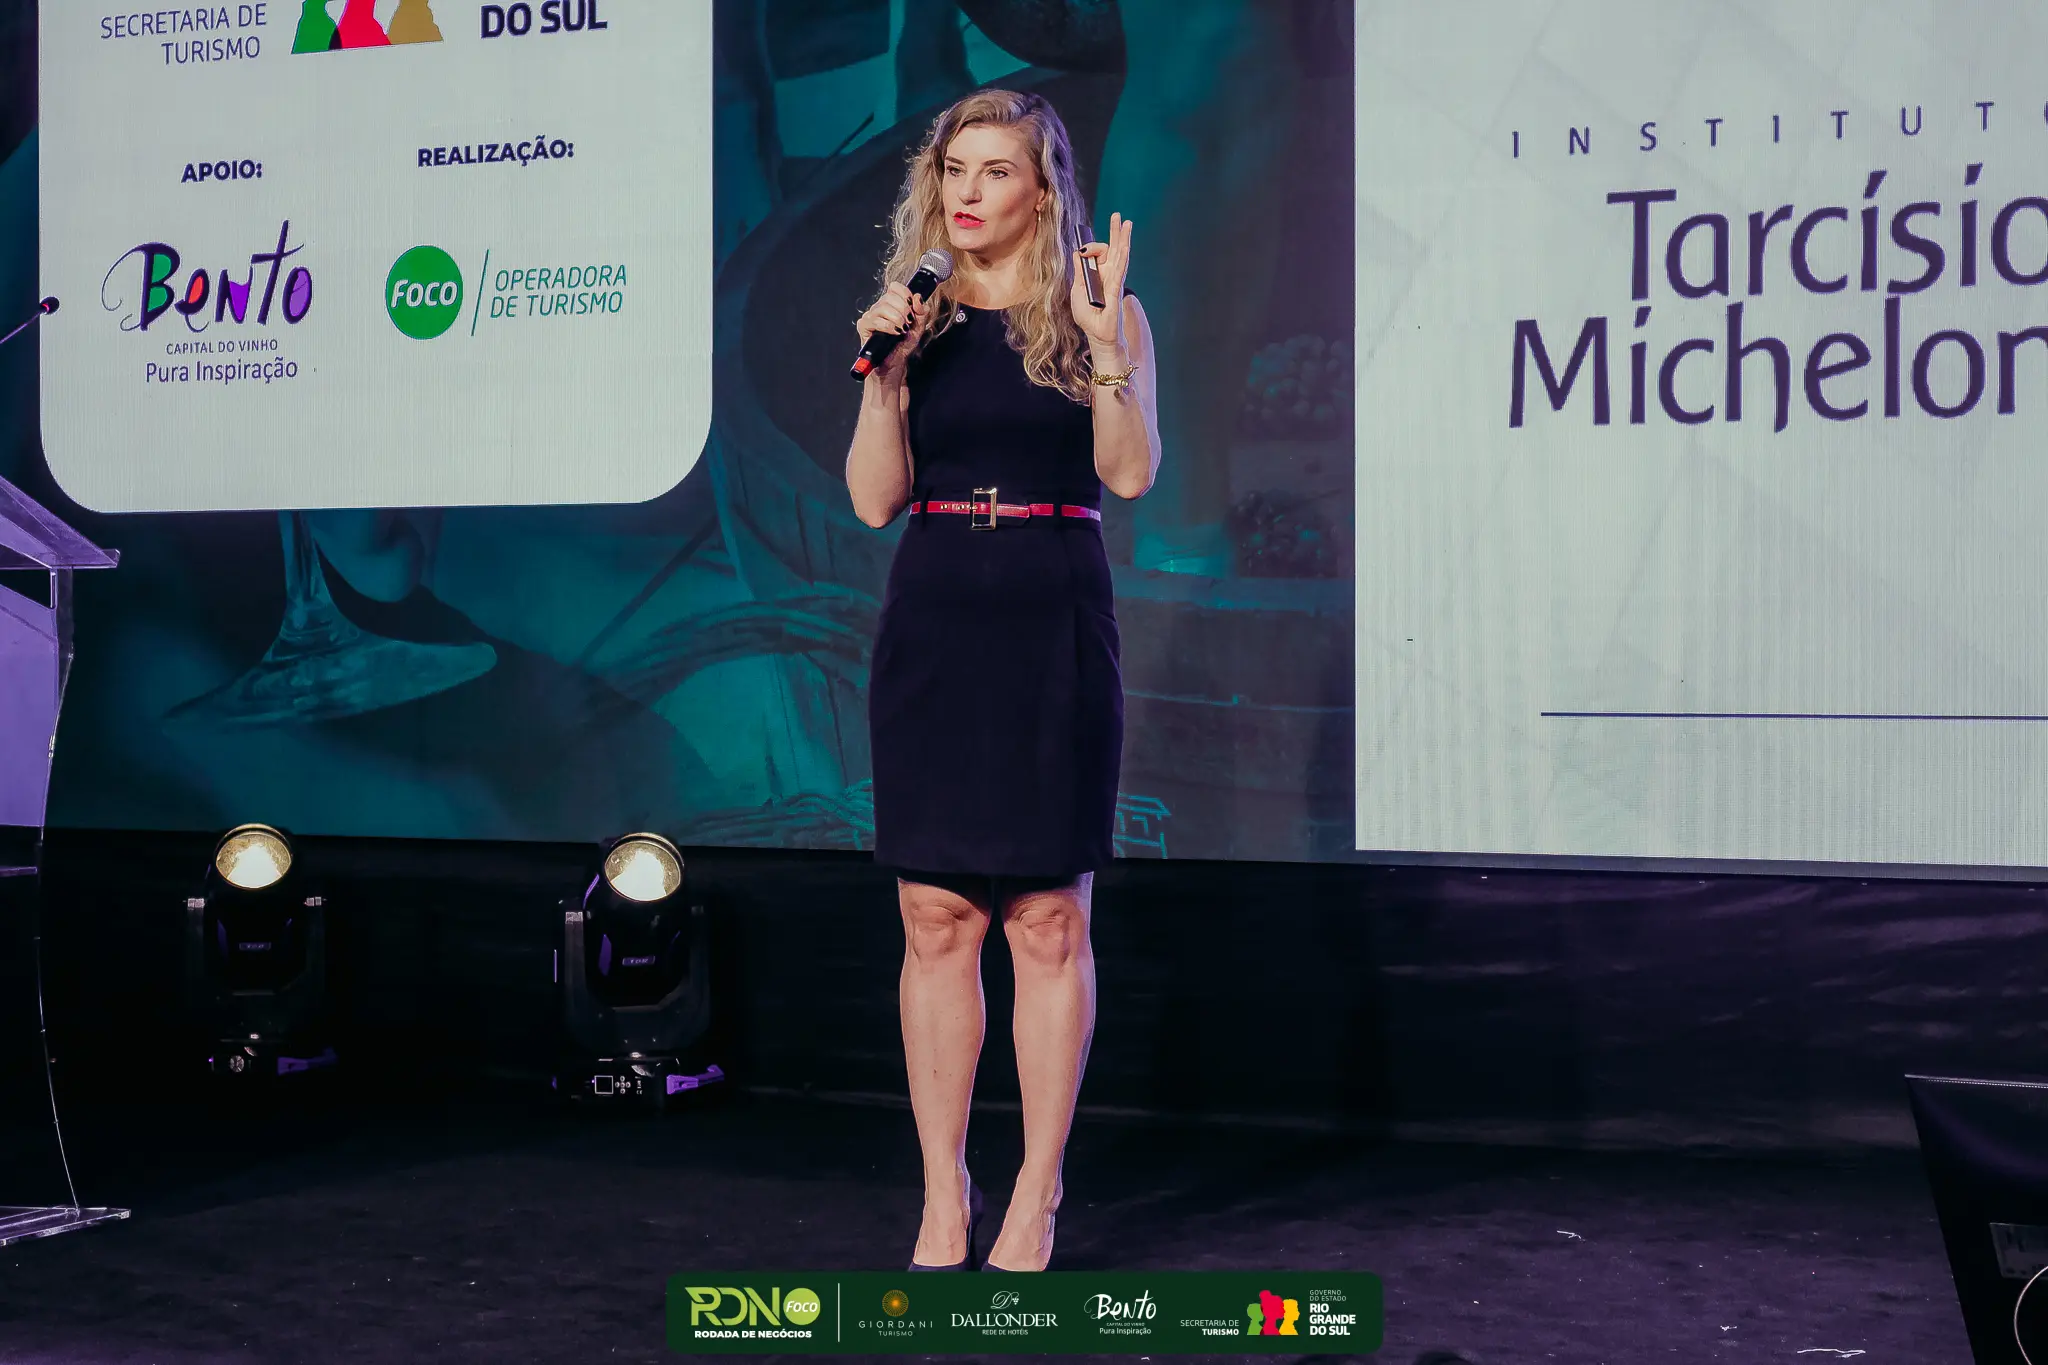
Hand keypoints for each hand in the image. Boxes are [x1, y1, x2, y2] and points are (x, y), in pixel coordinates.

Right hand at [855, 281, 930, 387]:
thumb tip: (918, 297)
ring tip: (901, 330)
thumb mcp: (919, 327)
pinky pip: (875, 320)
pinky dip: (887, 326)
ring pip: (883, 307)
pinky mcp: (864, 326)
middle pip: (890, 296)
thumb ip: (922, 312)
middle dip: (904, 310)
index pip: (895, 287)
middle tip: (908, 323)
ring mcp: (870, 316)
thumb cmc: (903, 345)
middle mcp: (879, 308)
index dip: (905, 294)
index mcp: (891, 304)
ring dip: (897, 319)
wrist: (895, 363)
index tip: (912, 308)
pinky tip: (894, 333)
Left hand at [1070, 211, 1131, 349]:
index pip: (1096, 253)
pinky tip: (1126, 245)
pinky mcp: (1116, 289)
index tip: (1082, 251)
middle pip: (1112, 248)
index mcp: (1097, 274)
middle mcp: (1108, 274)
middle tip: (1117, 216)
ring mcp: (1114, 280)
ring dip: (1123, 238)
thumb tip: (1078, 253)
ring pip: (1120, 255)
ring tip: (1126, 223)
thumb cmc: (1087, 316)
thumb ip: (1079, 272)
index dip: (1089, 247)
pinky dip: (1122, 257)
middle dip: (1114, 231)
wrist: (1096, 335)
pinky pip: (1120, 270)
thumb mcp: (1076, 291)